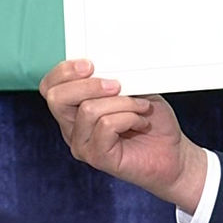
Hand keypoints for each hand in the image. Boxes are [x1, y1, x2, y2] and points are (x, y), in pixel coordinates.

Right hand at [39, 59, 206, 211]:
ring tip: (142, 108)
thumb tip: (108, 66)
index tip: (90, 64)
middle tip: (118, 85)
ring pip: (88, 109)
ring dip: (123, 103)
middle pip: (57, 98)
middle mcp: (72, 127)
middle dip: (90, 84)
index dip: (64, 72)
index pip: (50, 87)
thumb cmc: (152, 120)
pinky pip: (106, 126)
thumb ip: (116, 77)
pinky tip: (141, 122)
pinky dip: (129, 117)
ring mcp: (82, 144)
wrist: (172, 152)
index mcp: (75, 108)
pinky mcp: (97, 157)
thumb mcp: (134, 89)